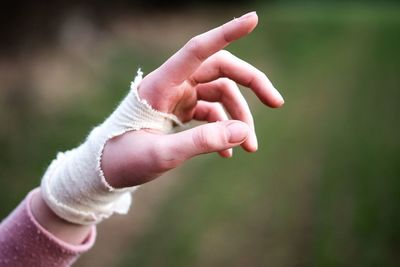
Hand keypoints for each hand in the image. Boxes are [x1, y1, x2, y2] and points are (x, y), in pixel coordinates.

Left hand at [102, 11, 283, 187]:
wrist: (102, 170)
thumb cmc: (122, 159)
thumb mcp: (161, 155)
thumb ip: (201, 142)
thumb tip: (244, 131)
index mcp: (160, 84)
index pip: (198, 50)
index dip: (226, 33)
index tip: (253, 19)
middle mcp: (172, 84)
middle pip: (221, 70)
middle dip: (252, 84)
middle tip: (277, 103)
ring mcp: (177, 97)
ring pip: (220, 95)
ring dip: (239, 118)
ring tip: (251, 147)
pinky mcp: (179, 111)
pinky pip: (211, 113)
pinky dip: (223, 129)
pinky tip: (229, 152)